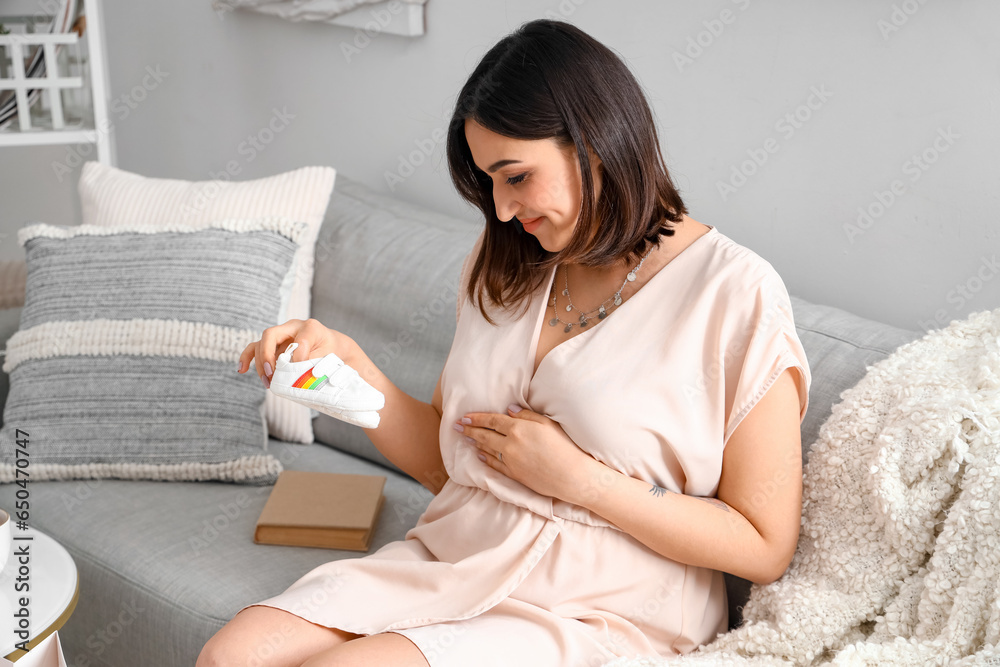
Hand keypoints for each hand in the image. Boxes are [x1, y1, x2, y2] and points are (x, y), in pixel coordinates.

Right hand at [237, 318, 357, 386]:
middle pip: (270, 335)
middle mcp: (293, 327)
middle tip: (271, 375)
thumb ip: (316, 362)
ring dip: (260, 364)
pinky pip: (255, 348)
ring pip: (260, 344)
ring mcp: (281, 335)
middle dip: (267, 356)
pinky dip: (247, 358)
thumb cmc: (332, 353)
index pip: (299, 339)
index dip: (299, 356)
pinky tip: (241, 370)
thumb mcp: (331, 357)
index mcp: (311, 328)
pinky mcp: (273, 345)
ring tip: (267, 382)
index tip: (302, 369)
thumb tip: (298, 372)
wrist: (333, 348)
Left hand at [456, 404, 598, 503]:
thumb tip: (508, 409)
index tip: (465, 416)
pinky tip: (479, 455)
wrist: (572, 476)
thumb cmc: (565, 446)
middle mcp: (511, 444)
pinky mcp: (514, 475)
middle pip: (484, 435)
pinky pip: (494, 465)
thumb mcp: (548, 424)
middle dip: (469, 429)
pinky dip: (484, 459)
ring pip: (487, 450)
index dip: (477, 418)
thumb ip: (526, 415)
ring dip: (474, 443)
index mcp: (519, 429)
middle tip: (456, 426)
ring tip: (465, 438)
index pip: (492, 420)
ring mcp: (510, 461)